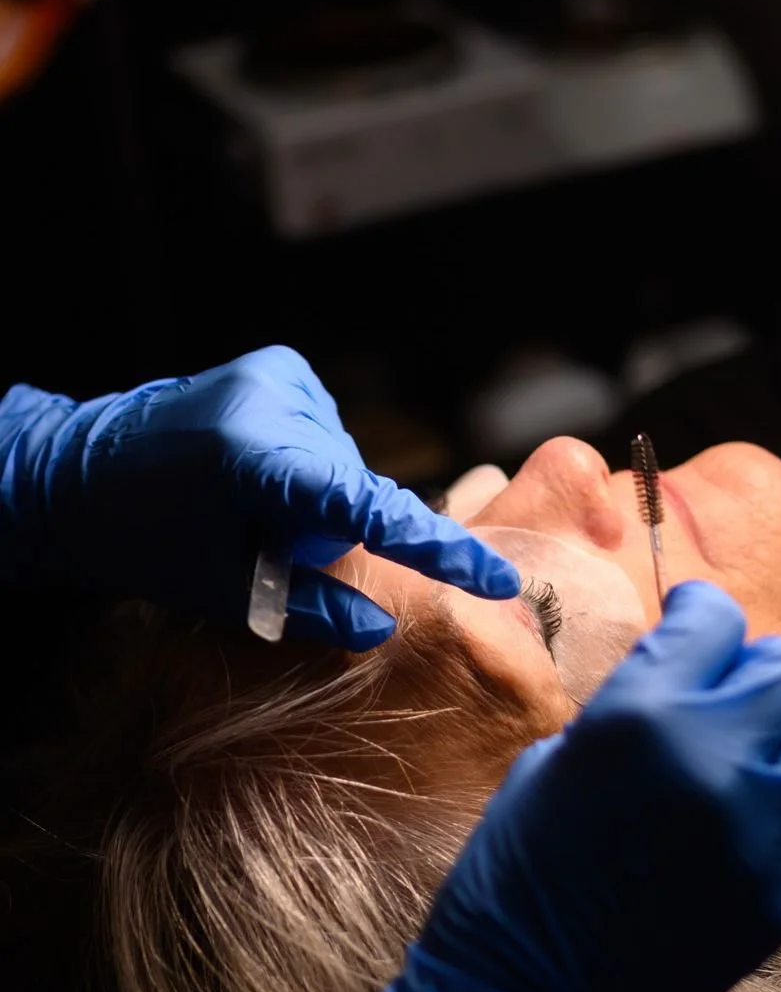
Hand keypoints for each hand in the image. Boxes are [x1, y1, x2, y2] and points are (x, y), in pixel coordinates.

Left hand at [0, 345, 519, 649]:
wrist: (75, 472)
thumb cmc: (141, 538)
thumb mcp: (222, 589)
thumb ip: (311, 605)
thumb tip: (381, 623)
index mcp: (258, 462)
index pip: (374, 509)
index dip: (440, 549)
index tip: (494, 575)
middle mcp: (277, 406)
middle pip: (359, 490)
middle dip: (339, 531)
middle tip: (278, 550)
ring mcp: (280, 379)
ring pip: (345, 465)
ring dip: (321, 498)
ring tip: (256, 509)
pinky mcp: (279, 368)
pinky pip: (328, 434)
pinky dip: (311, 464)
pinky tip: (262, 474)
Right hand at [350, 581, 780, 991]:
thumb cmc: (516, 874)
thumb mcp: (555, 761)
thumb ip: (632, 706)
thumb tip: (681, 675)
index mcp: (644, 714)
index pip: (716, 618)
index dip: (699, 617)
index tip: (691, 626)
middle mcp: (718, 759)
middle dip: (751, 671)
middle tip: (719, 695)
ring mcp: (762, 830)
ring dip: (780, 741)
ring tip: (739, 765)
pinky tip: (751, 829)